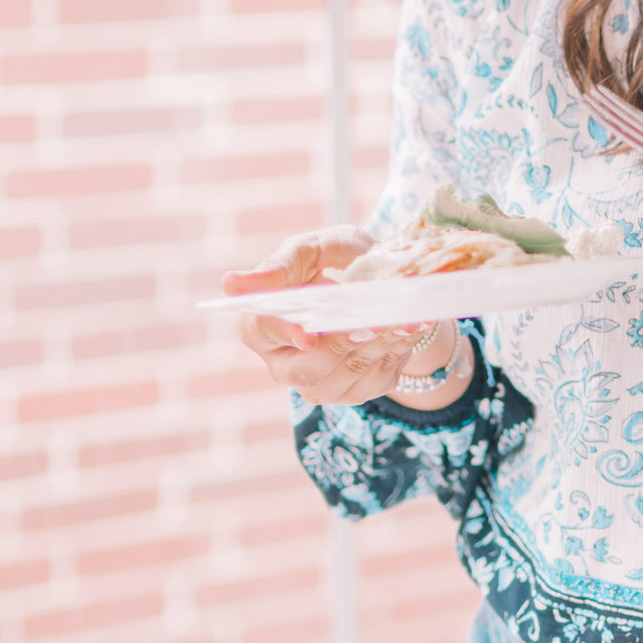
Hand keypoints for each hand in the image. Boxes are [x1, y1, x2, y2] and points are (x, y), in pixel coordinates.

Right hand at [221, 228, 441, 407]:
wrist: (383, 281)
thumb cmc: (335, 261)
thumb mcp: (310, 250)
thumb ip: (279, 266)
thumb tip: (230, 283)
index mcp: (261, 328)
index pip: (261, 332)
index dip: (283, 333)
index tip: (308, 333)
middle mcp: (285, 365)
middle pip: (305, 370)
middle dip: (341, 346)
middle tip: (370, 322)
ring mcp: (322, 385)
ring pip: (345, 378)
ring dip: (377, 346)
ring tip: (401, 318)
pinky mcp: (358, 392)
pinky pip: (377, 379)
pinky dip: (397, 350)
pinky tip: (412, 326)